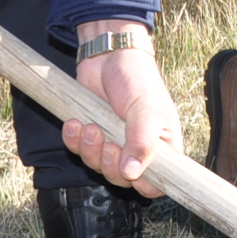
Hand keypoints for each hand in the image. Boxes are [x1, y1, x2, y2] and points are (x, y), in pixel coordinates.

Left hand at [60, 20, 180, 198]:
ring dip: (90, 150)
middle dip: (109, 163)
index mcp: (162, 146)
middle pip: (122, 179)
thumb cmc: (138, 78)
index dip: (143, 183)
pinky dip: (74, 141)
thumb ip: (142, 142)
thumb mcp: (147, 109)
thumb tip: (132, 173)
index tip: (130, 171)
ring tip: (89, 126)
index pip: (157, 184)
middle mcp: (138, 149)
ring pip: (99, 167)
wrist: (108, 54)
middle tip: (106, 139)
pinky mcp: (92, 135)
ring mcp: (114, 143)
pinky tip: (75, 123)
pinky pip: (79, 151)